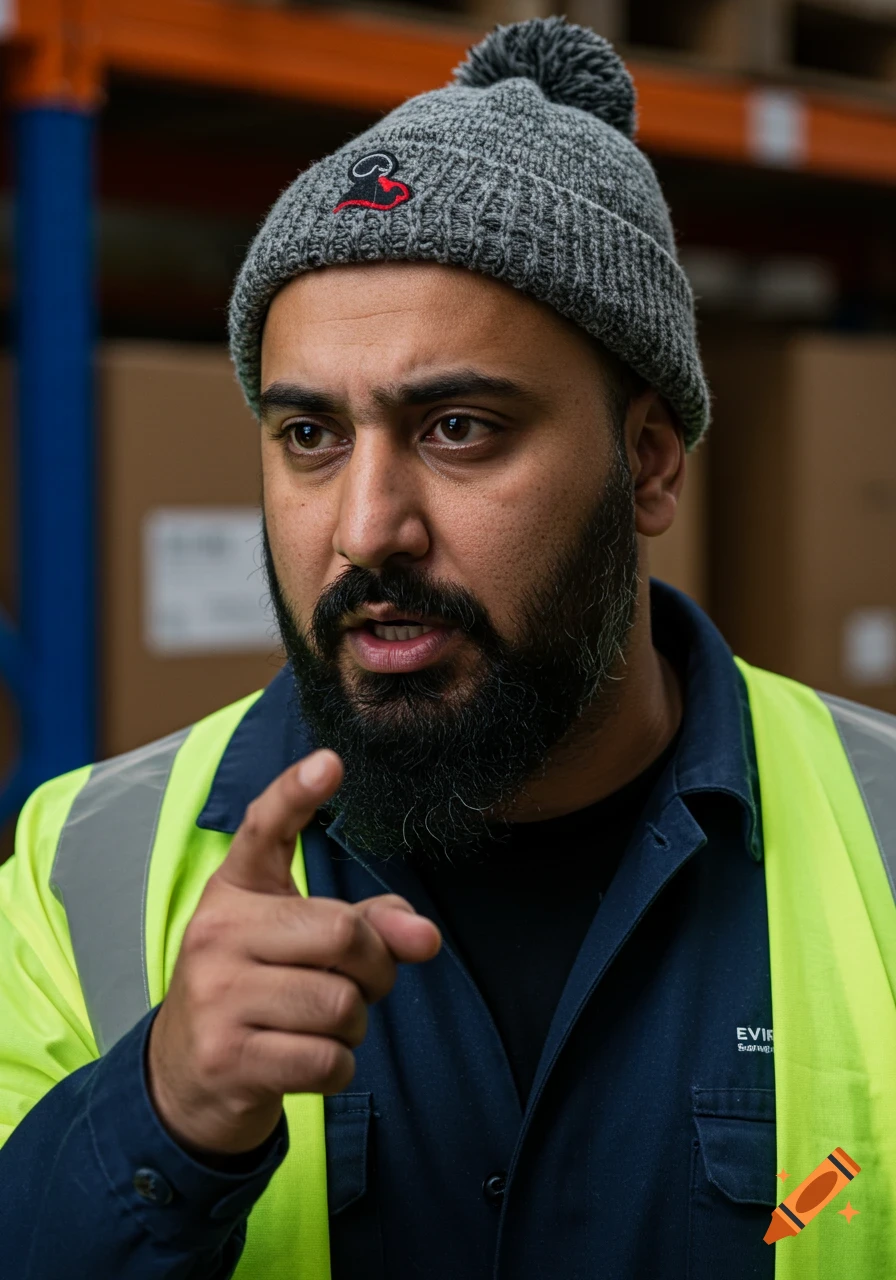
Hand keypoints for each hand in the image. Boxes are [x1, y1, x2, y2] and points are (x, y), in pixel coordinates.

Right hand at [147, 749, 440, 1155]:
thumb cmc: (260, 992)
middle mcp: (217, 932)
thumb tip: (426, 937)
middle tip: (359, 985)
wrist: (184, 1079)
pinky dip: (338, 1067)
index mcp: (236, 889)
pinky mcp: (226, 1058)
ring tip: (322, 1026)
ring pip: (341, 1003)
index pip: (266, 828)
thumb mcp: (302, 945)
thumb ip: (370, 926)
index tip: (331, 761)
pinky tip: (308, 1062)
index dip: (297, 793)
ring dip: (354, 1025)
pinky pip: (327, 1059)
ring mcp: (215, 996)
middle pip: (344, 932)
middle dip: (376, 968)